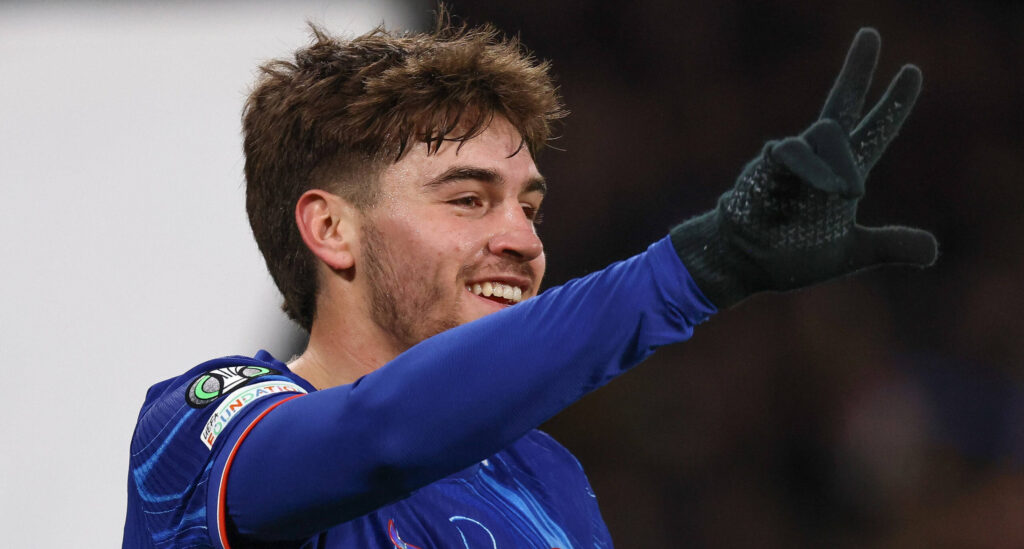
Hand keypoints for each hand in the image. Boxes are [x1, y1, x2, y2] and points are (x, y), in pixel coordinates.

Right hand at [670, 28, 937, 308]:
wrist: (747, 266)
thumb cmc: (792, 254)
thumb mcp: (852, 253)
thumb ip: (890, 245)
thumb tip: (932, 251)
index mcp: (841, 172)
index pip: (871, 128)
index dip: (891, 102)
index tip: (912, 71)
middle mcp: (817, 159)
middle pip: (840, 105)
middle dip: (856, 70)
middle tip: (870, 34)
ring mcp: (790, 162)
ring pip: (824, 135)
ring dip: (839, 164)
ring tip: (849, 195)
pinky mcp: (765, 171)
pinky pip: (789, 156)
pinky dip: (810, 169)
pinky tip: (825, 186)